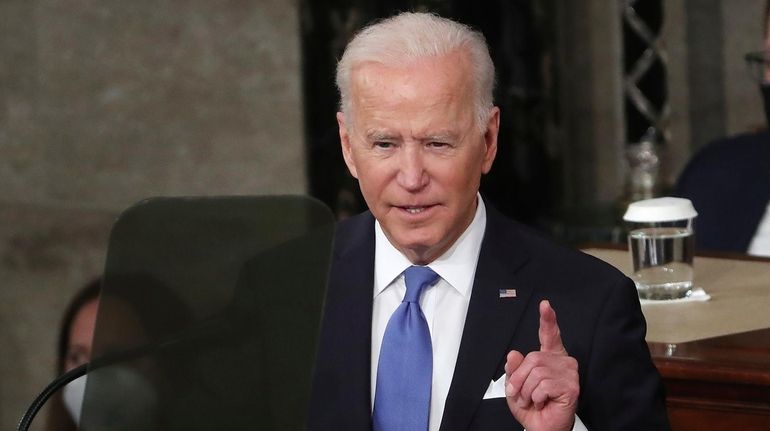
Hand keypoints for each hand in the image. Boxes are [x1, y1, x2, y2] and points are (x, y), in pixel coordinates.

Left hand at [504, 300, 578, 430]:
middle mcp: (562, 362)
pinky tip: (542, 402)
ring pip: (536, 372)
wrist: (542, 427)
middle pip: (532, 358)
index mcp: (549, 357)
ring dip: (526, 391)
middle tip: (521, 394)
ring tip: (532, 400)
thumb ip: (514, 369)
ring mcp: (569, 374)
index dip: (547, 319)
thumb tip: (513, 354)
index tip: (545, 305)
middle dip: (519, 379)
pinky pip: (543, 385)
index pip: (549, 334)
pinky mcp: (571, 387)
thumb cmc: (532, 407)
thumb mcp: (515, 386)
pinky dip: (535, 397)